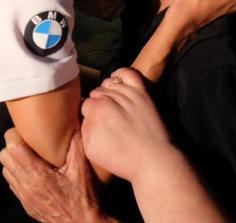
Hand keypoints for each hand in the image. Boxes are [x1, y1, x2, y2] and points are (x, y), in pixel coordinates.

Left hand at [0, 129, 105, 222]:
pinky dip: (17, 175)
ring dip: (14, 161)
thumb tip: (74, 124)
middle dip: (12, 146)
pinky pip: (12, 183)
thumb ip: (76, 145)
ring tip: (29, 157)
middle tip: (27, 143)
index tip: (25, 132)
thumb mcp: (82, 169)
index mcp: (37, 173)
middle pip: (4, 156)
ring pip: (5, 170)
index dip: (15, 136)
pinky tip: (32, 173)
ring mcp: (24, 195)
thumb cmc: (82, 199)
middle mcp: (26, 184)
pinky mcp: (25, 203)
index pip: (12, 147)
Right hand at [80, 68, 170, 182]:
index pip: (85, 104)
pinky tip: (116, 80)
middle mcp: (111, 98)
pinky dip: (120, 74)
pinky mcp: (142, 93)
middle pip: (96, 93)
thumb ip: (83, 128)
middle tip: (104, 119)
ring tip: (111, 105)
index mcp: (96, 110)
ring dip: (107, 92)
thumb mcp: (91, 149)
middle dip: (97, 103)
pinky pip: (129, 73)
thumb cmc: (122, 159)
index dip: (88, 115)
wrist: (153, 161)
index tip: (94, 123)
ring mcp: (128, 93)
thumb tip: (84, 116)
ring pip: (110, 83)